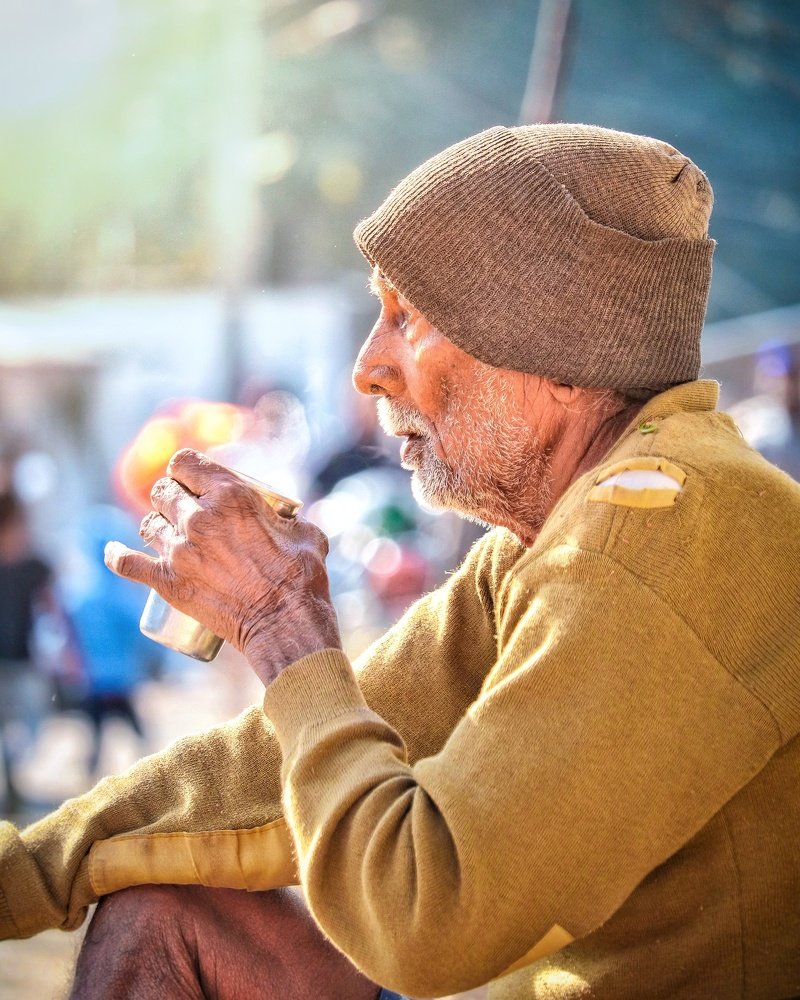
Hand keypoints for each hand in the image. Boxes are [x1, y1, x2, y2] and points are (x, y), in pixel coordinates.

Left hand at [104, 449, 340, 686]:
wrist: (285, 622)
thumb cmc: (302, 577)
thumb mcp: (305, 532)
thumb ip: (289, 518)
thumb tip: (285, 520)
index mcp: (231, 495)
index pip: (185, 463)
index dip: (186, 469)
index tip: (192, 480)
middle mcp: (199, 517)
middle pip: (163, 492)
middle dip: (171, 496)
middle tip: (183, 511)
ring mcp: (179, 550)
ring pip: (147, 524)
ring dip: (156, 526)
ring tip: (167, 535)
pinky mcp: (167, 582)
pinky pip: (126, 563)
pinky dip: (116, 557)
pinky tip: (112, 552)